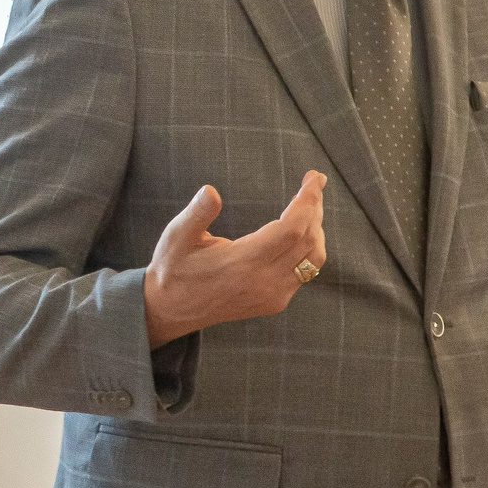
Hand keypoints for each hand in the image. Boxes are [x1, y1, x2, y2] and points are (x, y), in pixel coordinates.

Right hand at [143, 172, 325, 347]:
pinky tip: (298, 232)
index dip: (308, 201)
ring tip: (307, 205)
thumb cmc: (173, 268)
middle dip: (315, 208)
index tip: (314, 178)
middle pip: (308, 241)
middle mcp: (264, 282)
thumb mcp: (176, 237)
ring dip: (316, 229)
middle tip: (311, 184)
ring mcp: (272, 296)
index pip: (292, 229)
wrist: (171, 310)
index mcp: (242, 263)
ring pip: (313, 260)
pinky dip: (309, 248)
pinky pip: (305, 273)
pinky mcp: (274, 302)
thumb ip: (196, 214)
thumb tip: (210, 191)